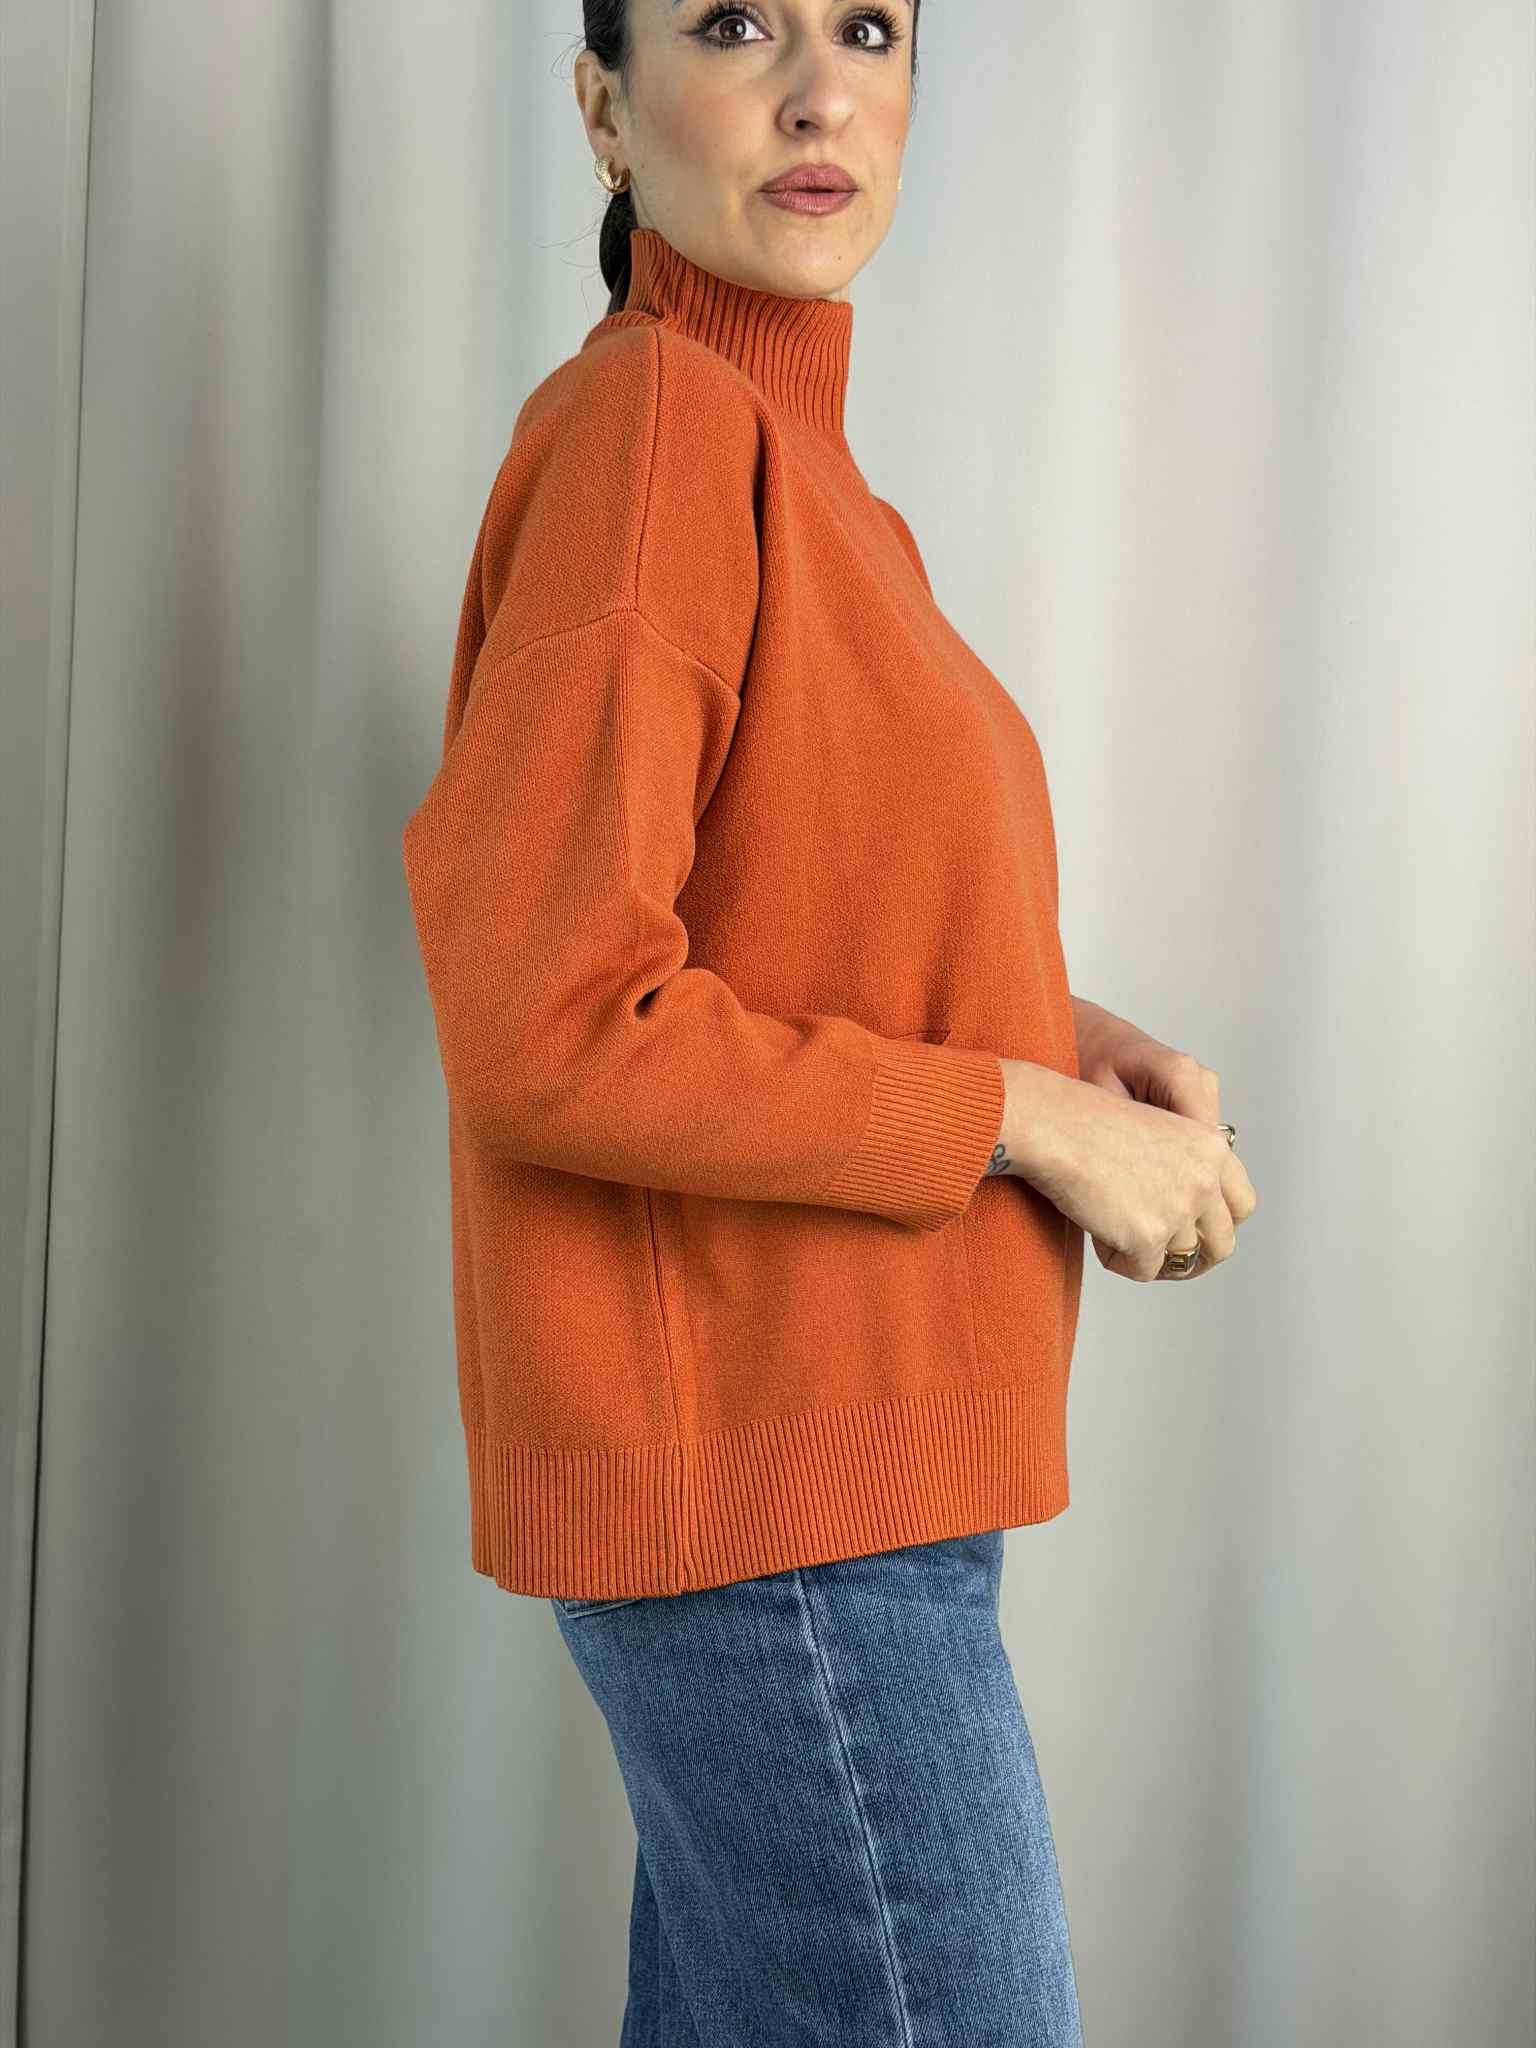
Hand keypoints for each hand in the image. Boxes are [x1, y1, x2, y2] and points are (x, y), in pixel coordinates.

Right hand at [1062, 997, 1256, 1277]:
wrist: (1056, 1126)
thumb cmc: (1090, 1123)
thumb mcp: (1160, 1132)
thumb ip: (1188, 1167)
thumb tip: (1191, 1214)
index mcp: (1212, 1149)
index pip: (1242, 1204)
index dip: (1219, 1223)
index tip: (1197, 1231)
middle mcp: (1205, 1181)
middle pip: (1222, 1243)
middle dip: (1196, 1257)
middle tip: (1165, 1256)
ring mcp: (1180, 1210)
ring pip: (1179, 1260)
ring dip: (1148, 1254)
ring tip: (1112, 1228)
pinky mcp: (1149, 1236)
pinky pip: (1143, 1271)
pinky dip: (1120, 1259)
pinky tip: (1098, 1231)